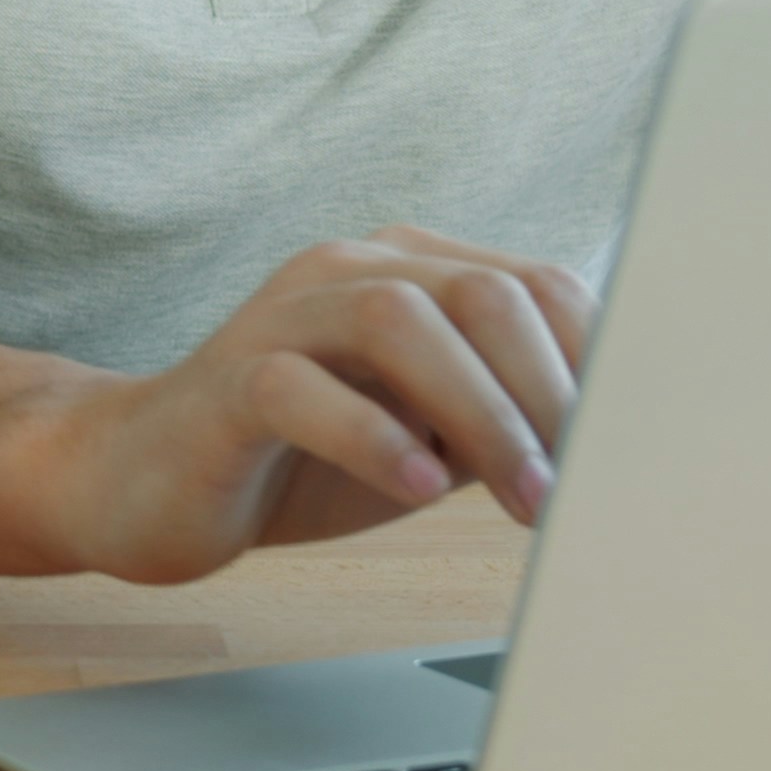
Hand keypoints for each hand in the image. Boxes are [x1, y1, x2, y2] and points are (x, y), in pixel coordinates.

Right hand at [34, 227, 593, 584]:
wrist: (145, 479)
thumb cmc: (301, 459)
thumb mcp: (428, 435)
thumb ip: (504, 422)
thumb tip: (617, 451)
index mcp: (412, 273)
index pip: (535, 285)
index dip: (594, 365)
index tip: (625, 450)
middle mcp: (352, 273)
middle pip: (482, 293)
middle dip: (547, 395)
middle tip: (573, 490)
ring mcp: (284, 317)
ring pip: (400, 320)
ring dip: (481, 414)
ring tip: (520, 497)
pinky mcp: (229, 380)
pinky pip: (301, 385)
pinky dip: (372, 435)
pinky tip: (415, 488)